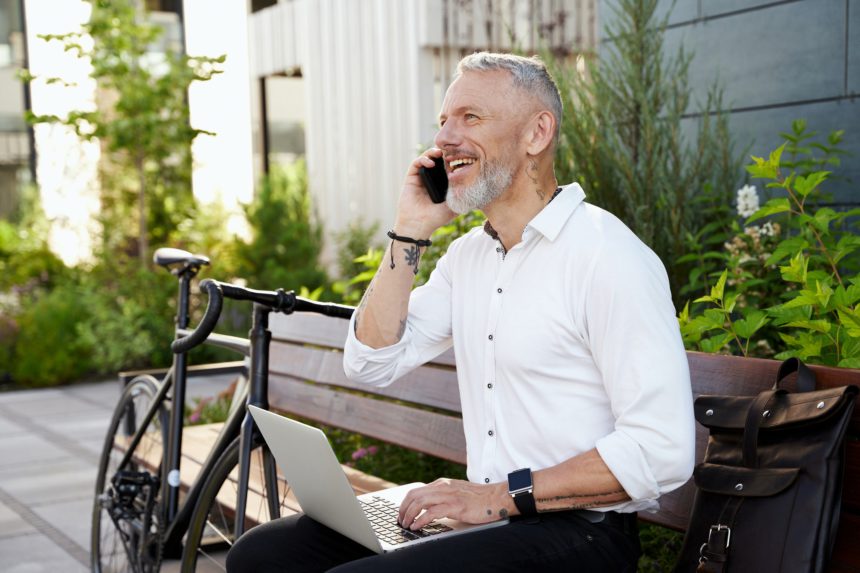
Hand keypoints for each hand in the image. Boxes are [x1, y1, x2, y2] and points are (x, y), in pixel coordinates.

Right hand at [394, 149, 455, 238]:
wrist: (419, 225)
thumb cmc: (436, 218)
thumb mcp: (454, 206)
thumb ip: (461, 196)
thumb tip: (474, 186)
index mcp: (441, 184)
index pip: (447, 167)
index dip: (453, 159)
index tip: (461, 155)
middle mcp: (431, 179)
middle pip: (437, 160)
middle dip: (443, 153)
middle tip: (450, 149)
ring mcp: (421, 178)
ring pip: (426, 158)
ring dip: (432, 152)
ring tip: (439, 153)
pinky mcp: (411, 178)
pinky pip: (416, 164)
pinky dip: (423, 159)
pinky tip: (430, 163)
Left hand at [397, 478, 511, 530]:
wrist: (497, 497)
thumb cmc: (480, 498)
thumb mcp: (458, 493)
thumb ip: (445, 497)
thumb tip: (431, 510)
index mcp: (442, 484)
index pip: (417, 490)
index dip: (405, 503)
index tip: (402, 513)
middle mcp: (443, 486)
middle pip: (414, 495)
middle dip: (403, 509)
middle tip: (400, 520)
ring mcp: (448, 495)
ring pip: (419, 502)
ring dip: (409, 514)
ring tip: (406, 524)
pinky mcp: (455, 506)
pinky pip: (431, 512)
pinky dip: (421, 520)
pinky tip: (417, 526)